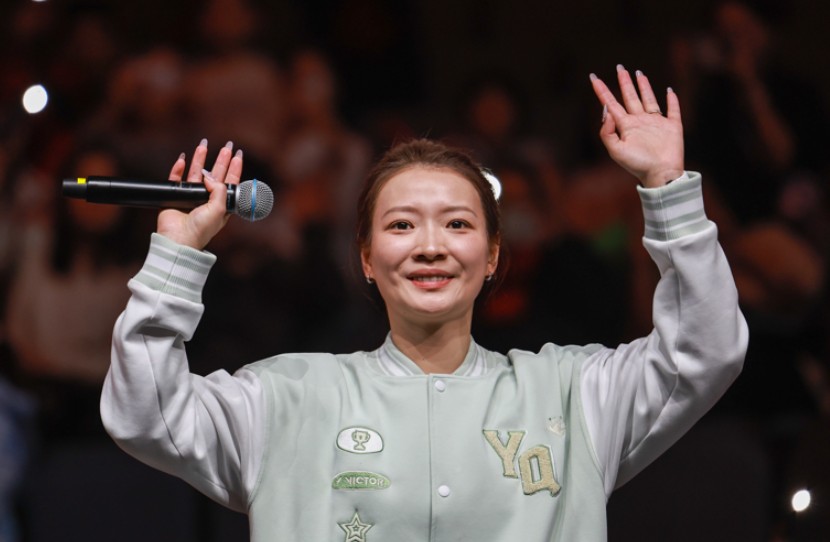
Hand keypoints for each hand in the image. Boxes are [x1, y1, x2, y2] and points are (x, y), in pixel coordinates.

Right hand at [157, 139, 242, 248]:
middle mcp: (207, 199)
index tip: (238, 155)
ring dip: (200, 159)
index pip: (229, 182)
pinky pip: (176, 179)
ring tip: (204, 145)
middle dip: (221, 160)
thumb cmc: (202, 229)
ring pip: (195, 173)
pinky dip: (178, 169)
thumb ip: (219, 189)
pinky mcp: (174, 197)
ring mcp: (190, 198)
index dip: (234, 169)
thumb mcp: (219, 209)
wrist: (179, 240)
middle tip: (227, 146)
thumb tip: (210, 176)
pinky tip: (183, 159)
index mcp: (220, 204)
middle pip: (215, 174)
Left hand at [590, 65, 683, 187]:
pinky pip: (672, 110)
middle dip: (624, 82)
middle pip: (630, 97)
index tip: (593, 78)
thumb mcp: (616, 150)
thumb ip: (607, 132)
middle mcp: (639, 122)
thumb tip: (606, 111)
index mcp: (625, 126)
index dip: (602, 91)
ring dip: (644, 87)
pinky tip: (668, 90)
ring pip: (648, 99)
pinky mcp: (672, 126)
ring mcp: (656, 123)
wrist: (661, 174)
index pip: (611, 104)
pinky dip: (672, 100)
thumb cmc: (637, 165)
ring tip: (638, 73)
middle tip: (620, 67)